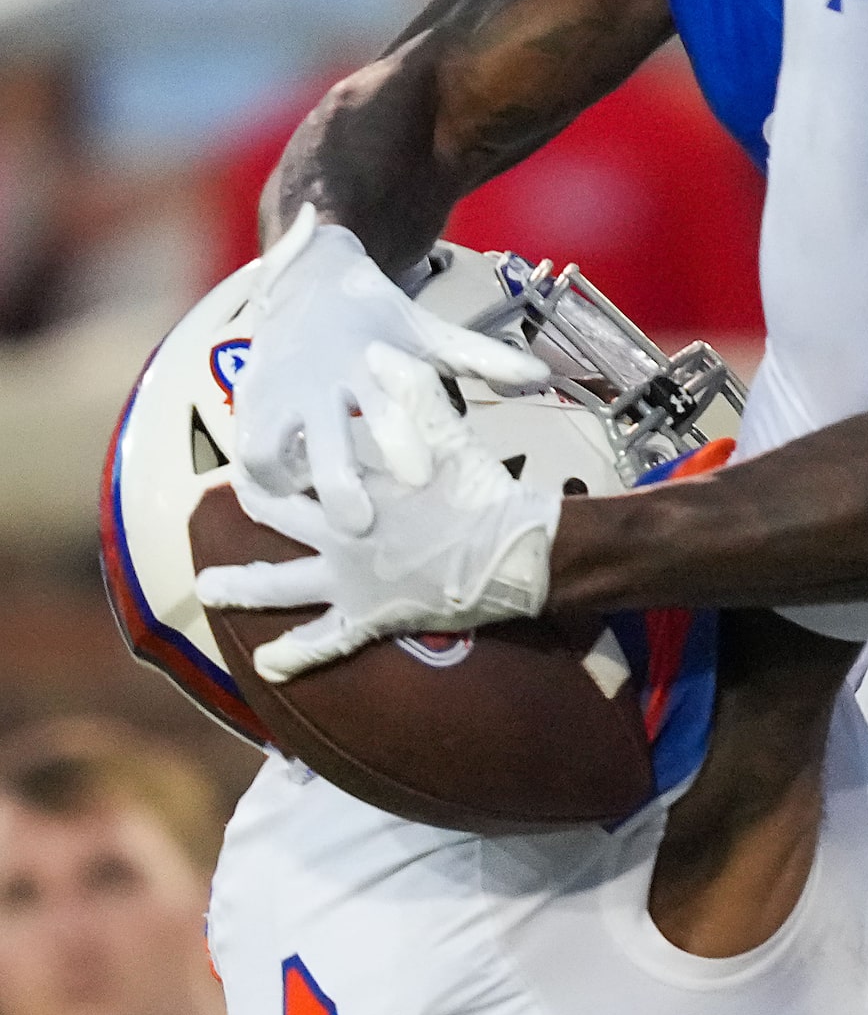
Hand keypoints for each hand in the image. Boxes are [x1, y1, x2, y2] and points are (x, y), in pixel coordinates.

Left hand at [198, 345, 561, 682]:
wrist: (513, 554)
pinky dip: (295, 654)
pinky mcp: (366, 617)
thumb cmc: (480, 491)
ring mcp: (347, 578)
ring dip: (243, 586)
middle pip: (281, 517)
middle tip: (235, 498)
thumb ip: (412, 390)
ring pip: (281, 584)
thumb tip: (377, 350)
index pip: (308, 460)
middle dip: (256, 504)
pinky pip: (323, 642)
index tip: (268, 441)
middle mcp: (340, 532)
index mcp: (357, 482)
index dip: (287, 451)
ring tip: (208, 585)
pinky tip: (267, 663)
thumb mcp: (449, 430)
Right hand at [233, 204, 547, 534]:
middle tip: (360, 525)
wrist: (310, 277)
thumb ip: (484, 359)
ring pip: (270, 451)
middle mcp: (321, 378)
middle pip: (324, 440)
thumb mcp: (430, 335)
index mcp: (371, 360)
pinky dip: (260, 482)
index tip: (422, 478)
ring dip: (290, 488)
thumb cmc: (380, 320)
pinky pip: (245, 455)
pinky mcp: (248, 404)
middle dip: (340, 484)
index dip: (402, 441)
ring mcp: (278, 392)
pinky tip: (284, 499)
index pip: (386, 402)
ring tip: (312, 513)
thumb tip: (543, 379)